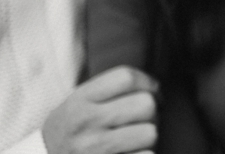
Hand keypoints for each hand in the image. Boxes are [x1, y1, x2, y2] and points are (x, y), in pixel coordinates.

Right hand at [42, 66, 157, 152]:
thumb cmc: (69, 133)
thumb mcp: (76, 104)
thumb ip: (109, 90)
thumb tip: (155, 89)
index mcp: (80, 100)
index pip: (126, 78)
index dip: (147, 82)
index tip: (151, 91)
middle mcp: (86, 123)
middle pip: (146, 104)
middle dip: (151, 112)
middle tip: (142, 120)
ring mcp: (94, 150)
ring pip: (150, 133)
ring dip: (147, 138)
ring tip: (133, 140)